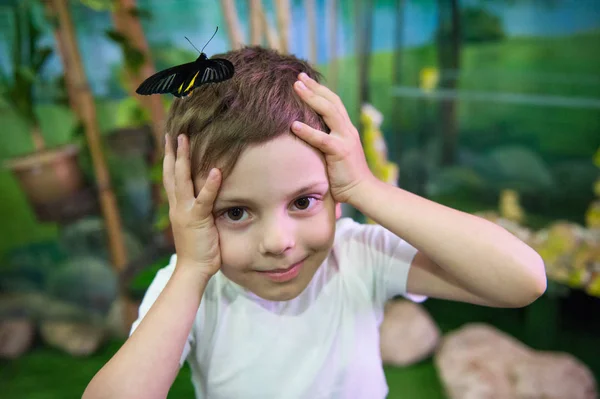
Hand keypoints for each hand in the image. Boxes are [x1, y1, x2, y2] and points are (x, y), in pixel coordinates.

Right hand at [163, 133, 221, 277]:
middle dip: (172, 152)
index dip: (171, 159)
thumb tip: (208, 198)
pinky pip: (204, 199)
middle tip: (173, 132)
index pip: (172, 178)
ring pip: (182, 180)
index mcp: (177, 207)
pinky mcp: (197, 220)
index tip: (170, 142)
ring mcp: (185, 212)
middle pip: (172, 173)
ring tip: (186, 139)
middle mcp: (177, 206)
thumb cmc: (199, 250)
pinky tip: (216, 170)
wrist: (192, 270)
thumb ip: (200, 210)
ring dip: (184, 158)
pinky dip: (210, 185)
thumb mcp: (197, 225)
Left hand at [291, 72, 373, 203]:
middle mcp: (347, 130)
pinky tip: (294, 125)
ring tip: (296, 87)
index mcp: (347, 129)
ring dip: (311, 98)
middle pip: (331, 101)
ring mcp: (345, 139)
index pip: (334, 103)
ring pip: (328, 112)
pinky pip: (321, 138)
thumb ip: (326, 142)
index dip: (320, 90)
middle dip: (314, 87)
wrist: (363, 191)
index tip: (305, 80)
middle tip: (298, 77)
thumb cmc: (346, 176)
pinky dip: (307, 131)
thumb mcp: (336, 154)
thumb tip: (307, 137)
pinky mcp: (340, 152)